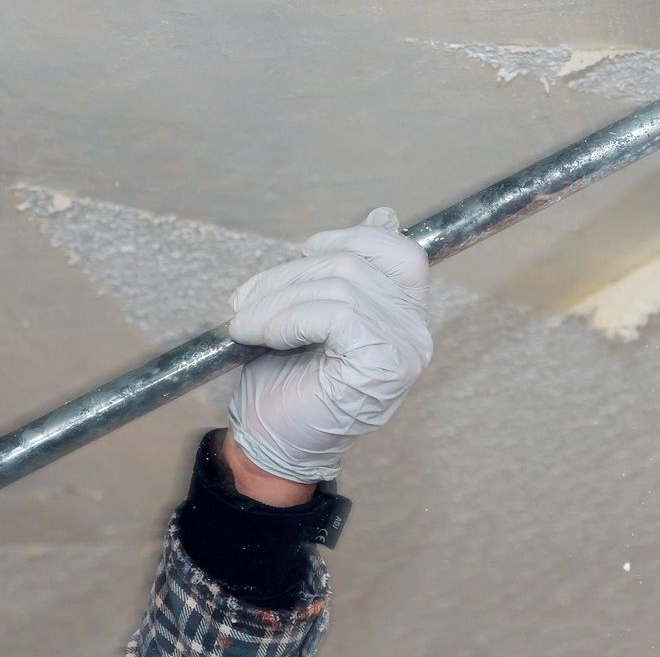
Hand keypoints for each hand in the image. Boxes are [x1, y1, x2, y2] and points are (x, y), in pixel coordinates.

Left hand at [226, 208, 433, 485]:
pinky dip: (286, 317)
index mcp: (406, 316)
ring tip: (244, 321)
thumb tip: (382, 214)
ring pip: (339, 286)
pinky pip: (334, 314)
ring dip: (277, 298)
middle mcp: (415, 332)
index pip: (401, 253)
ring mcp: (404, 350)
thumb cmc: (289, 386)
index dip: (351, 238)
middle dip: (288, 275)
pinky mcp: (381, 366)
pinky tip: (260, 334)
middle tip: (244, 300)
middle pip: (354, 266)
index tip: (303, 250)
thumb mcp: (315, 314)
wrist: (271, 446)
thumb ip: (344, 272)